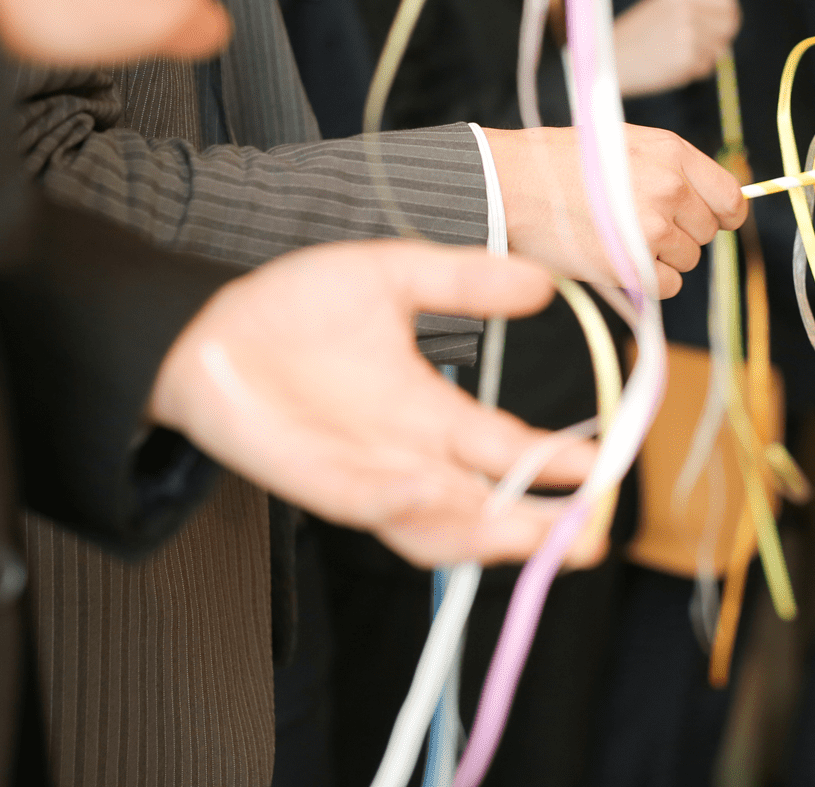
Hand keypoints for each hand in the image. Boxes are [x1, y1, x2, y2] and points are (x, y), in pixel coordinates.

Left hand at [148, 240, 601, 567]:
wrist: (207, 322)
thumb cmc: (297, 303)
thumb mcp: (395, 276)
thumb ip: (463, 281)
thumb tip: (542, 282)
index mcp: (434, 413)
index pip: (510, 451)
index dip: (559, 463)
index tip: (606, 466)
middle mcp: (410, 456)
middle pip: (489, 507)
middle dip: (541, 526)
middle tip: (592, 535)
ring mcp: (367, 477)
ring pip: (440, 528)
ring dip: (487, 536)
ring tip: (536, 538)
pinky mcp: (318, 483)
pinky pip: (369, 506)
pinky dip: (404, 506)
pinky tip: (434, 491)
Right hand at [481, 125, 748, 297]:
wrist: (509, 185)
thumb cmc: (560, 163)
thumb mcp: (623, 143)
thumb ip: (669, 168)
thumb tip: (707, 200)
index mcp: (671, 152)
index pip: (731, 196)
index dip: (721, 214)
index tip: (707, 220)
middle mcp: (669, 187)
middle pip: (708, 232)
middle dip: (681, 233)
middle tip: (639, 224)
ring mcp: (652, 228)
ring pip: (688, 260)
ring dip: (662, 257)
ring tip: (620, 237)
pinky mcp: (632, 264)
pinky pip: (668, 285)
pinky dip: (648, 280)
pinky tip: (618, 258)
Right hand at [613, 0, 741, 96]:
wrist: (607, 60)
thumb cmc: (635, 36)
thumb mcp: (662, 8)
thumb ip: (695, 8)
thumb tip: (730, 16)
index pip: (727, 1)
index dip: (730, 16)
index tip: (725, 27)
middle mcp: (686, 9)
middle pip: (729, 25)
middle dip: (722, 38)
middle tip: (703, 47)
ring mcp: (688, 34)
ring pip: (719, 49)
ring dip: (704, 57)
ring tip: (676, 56)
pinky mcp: (686, 59)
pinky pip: (706, 68)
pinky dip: (694, 72)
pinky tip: (671, 67)